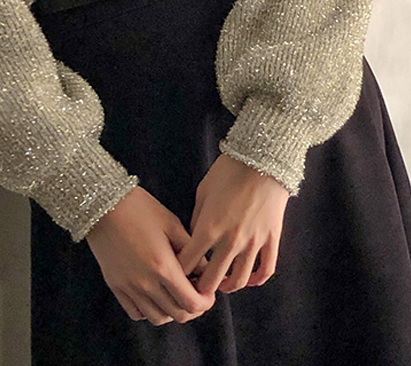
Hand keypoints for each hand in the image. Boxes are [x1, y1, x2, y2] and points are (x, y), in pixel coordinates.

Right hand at [84, 185, 216, 324]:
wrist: (102, 204)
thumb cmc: (139, 208)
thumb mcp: (171, 223)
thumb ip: (191, 250)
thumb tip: (205, 269)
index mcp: (163, 266)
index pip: (192, 303)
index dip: (205, 302)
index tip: (208, 293)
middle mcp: (146, 283)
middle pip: (177, 314)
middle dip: (193, 308)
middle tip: (196, 294)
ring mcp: (128, 287)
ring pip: (157, 318)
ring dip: (172, 311)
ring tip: (175, 295)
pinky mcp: (115, 286)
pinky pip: (135, 313)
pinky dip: (149, 311)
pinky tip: (154, 296)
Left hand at [177, 154, 289, 294]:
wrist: (261, 158)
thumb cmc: (228, 171)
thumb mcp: (203, 192)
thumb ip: (197, 219)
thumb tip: (194, 240)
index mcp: (208, 227)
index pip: (188, 262)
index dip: (179, 272)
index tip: (175, 275)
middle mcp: (230, 240)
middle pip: (212, 279)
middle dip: (200, 287)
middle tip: (196, 288)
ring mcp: (253, 242)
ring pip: (239, 281)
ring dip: (227, 288)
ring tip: (220, 286)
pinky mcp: (271, 239)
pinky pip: (266, 270)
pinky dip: (256, 281)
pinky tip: (248, 280)